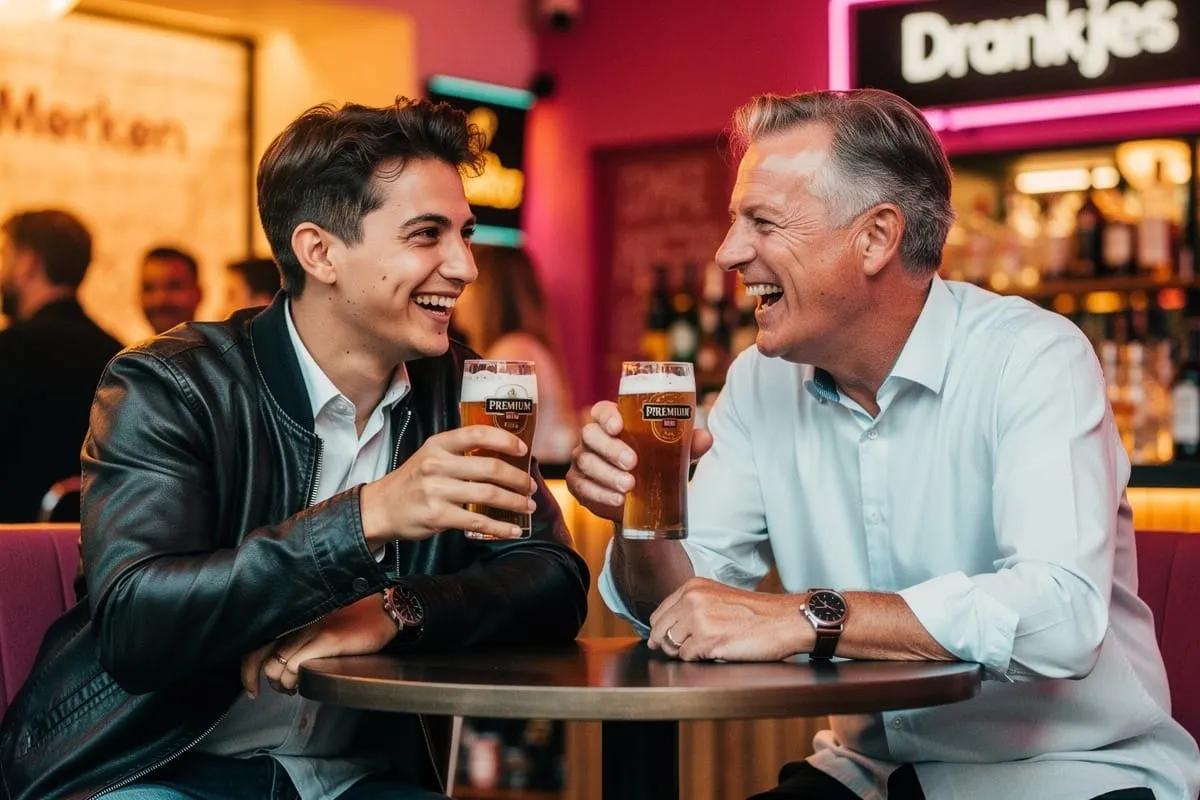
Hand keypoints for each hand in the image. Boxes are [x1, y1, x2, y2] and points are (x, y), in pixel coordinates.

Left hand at [241, 594, 396, 696]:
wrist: (383, 610)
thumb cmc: (354, 618)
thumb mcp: (317, 623)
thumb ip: (296, 636)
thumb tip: (278, 662)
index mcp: (292, 616)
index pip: (255, 646)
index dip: (248, 672)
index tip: (252, 688)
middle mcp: (297, 620)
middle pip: (263, 661)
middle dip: (270, 683)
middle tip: (284, 689)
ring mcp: (311, 629)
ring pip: (278, 667)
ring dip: (284, 685)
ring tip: (296, 687)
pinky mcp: (328, 639)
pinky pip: (298, 667)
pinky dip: (296, 680)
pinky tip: (306, 682)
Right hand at [360, 425, 536, 542]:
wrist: (380, 508)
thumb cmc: (412, 481)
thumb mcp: (430, 456)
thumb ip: (460, 453)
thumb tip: (502, 456)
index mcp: (438, 445)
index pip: (477, 434)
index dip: (505, 440)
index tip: (523, 450)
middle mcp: (437, 465)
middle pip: (490, 467)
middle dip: (518, 478)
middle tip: (531, 486)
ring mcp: (437, 491)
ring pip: (489, 494)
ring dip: (515, 501)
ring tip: (527, 506)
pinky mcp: (438, 516)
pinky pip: (478, 521)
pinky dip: (501, 527)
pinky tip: (514, 530)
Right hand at [566, 401, 712, 521]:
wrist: (644, 498)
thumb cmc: (657, 462)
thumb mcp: (675, 452)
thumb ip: (689, 443)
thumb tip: (706, 438)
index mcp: (613, 421)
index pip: (601, 410)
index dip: (606, 416)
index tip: (619, 426)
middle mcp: (593, 438)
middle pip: (590, 435)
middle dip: (610, 449)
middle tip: (632, 463)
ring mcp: (583, 460)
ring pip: (586, 462)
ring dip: (607, 475)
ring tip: (629, 486)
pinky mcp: (579, 484)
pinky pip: (581, 487)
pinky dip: (599, 494)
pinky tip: (617, 500)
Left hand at [647, 578, 808, 661]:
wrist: (783, 620)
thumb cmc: (757, 612)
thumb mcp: (718, 597)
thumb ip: (692, 607)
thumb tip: (667, 629)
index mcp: (693, 587)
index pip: (659, 612)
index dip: (660, 630)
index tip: (662, 639)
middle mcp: (692, 599)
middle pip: (660, 630)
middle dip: (666, 644)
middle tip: (681, 650)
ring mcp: (699, 619)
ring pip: (672, 645)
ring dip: (685, 652)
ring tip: (705, 648)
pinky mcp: (708, 639)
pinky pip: (687, 657)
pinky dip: (698, 659)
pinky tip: (715, 652)